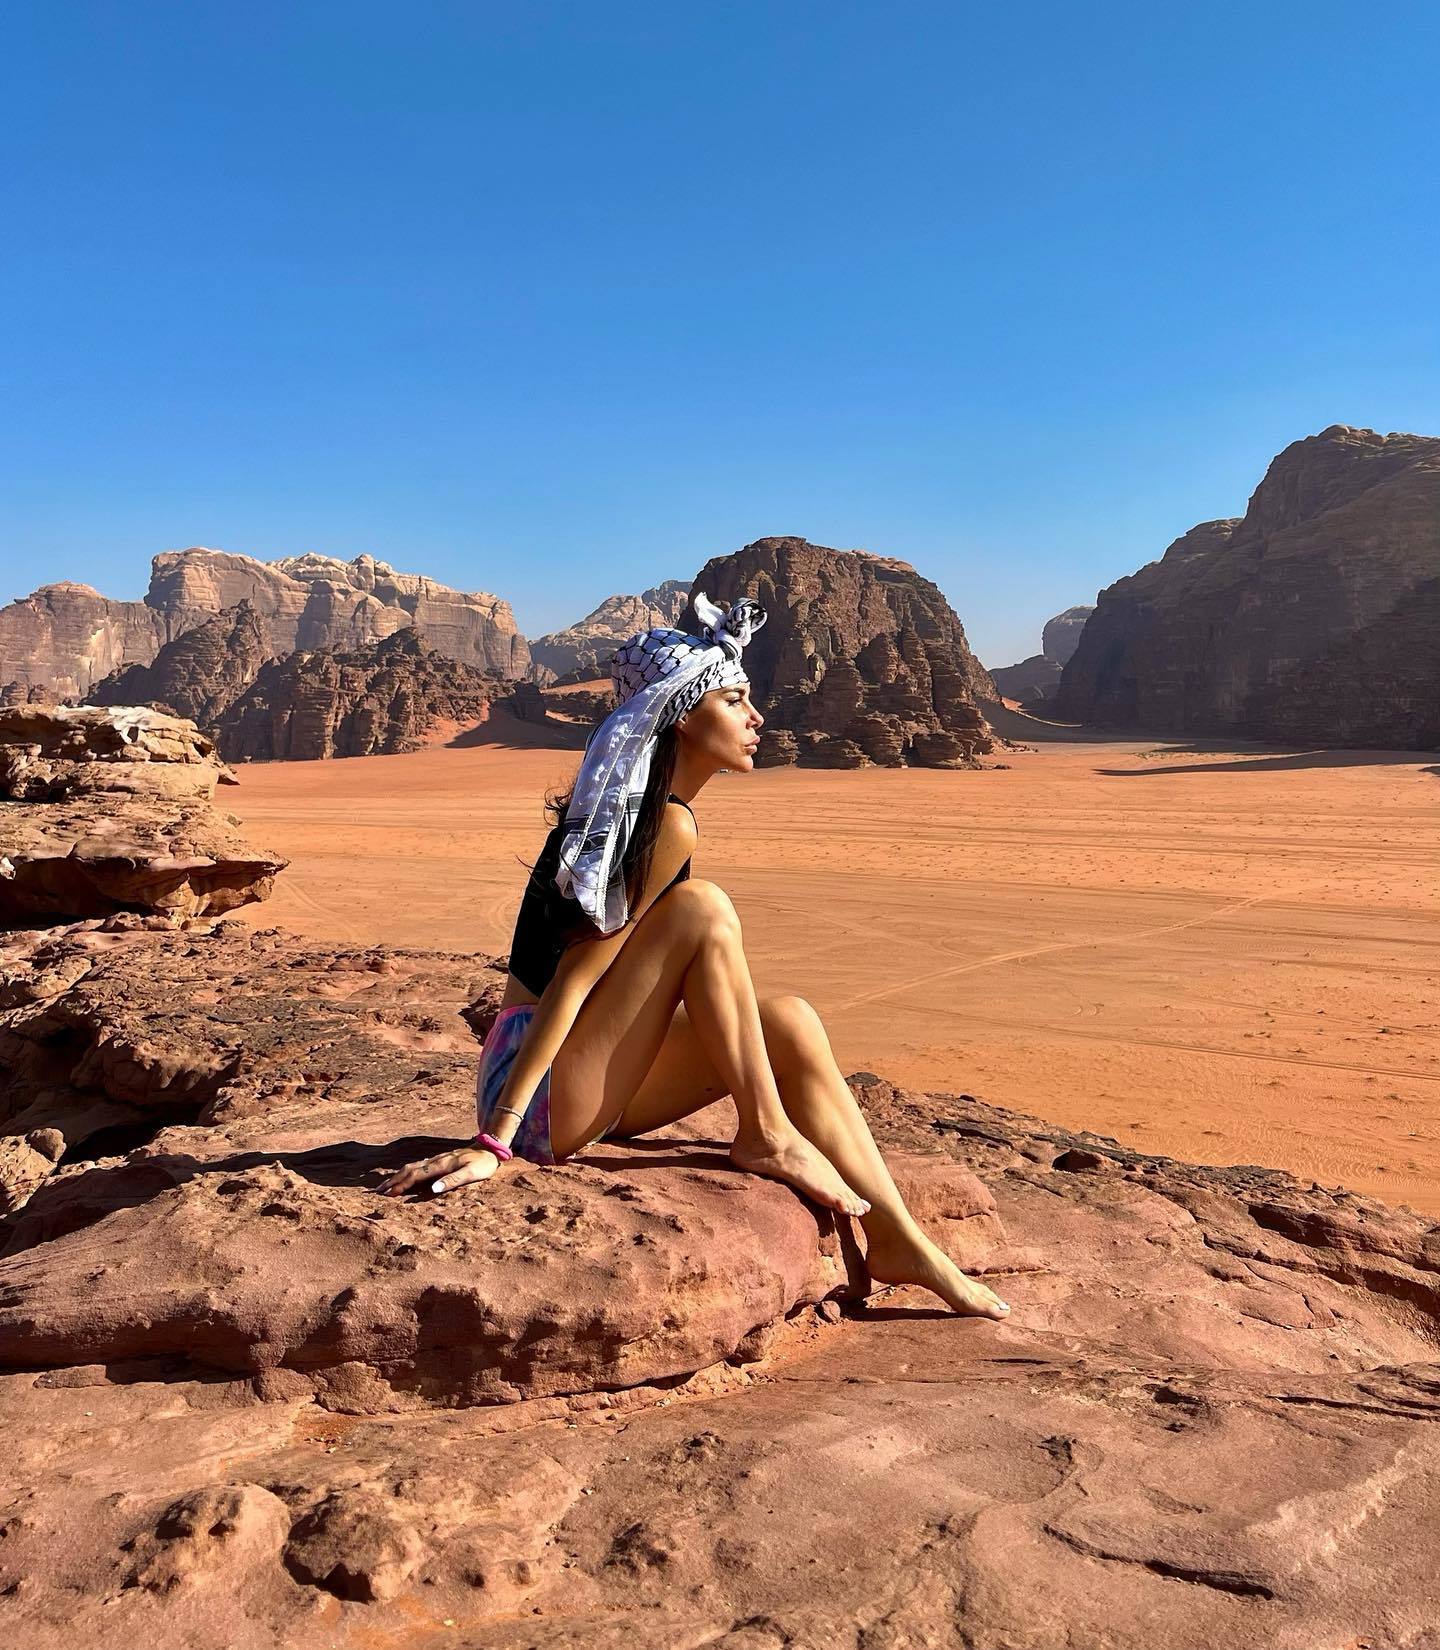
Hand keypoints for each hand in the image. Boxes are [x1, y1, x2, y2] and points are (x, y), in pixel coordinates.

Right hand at [377, 1144, 500, 1197]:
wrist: (490, 1149)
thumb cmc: (483, 1164)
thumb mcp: (472, 1173)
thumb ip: (453, 1180)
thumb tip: (433, 1189)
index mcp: (441, 1165)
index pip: (416, 1176)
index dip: (401, 1185)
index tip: (388, 1194)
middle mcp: (435, 1161)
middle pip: (408, 1170)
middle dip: (392, 1181)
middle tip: (377, 1192)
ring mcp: (436, 1160)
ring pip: (411, 1167)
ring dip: (396, 1176)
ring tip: (384, 1186)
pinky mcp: (438, 1161)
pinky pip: (417, 1166)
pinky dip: (406, 1172)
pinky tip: (402, 1177)